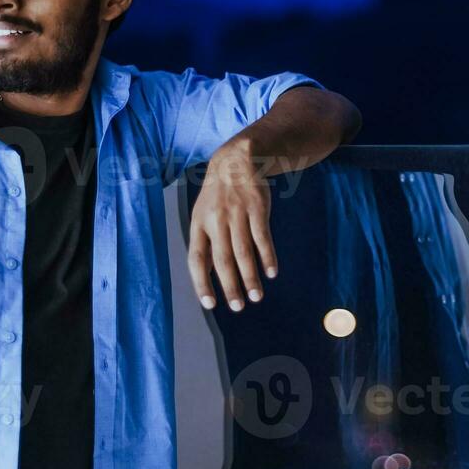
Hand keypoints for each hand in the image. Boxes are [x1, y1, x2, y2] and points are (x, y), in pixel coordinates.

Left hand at [188, 142, 276, 311]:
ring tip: (256, 297)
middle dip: (231, 286)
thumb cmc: (218, 196)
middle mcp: (216, 221)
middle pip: (223, 260)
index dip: (202, 283)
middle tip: (238, 306)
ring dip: (250, 277)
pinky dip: (267, 257)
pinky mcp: (257, 209)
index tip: (210, 304)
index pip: (197, 259)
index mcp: (199, 225)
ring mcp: (237, 214)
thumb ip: (207, 244)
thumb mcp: (203, 215)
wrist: (236, 161)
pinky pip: (262, 238)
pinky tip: (271, 273)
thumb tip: (208, 277)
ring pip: (243, 252)